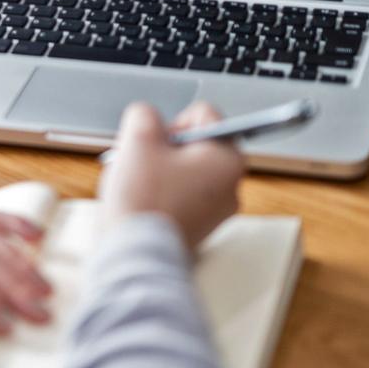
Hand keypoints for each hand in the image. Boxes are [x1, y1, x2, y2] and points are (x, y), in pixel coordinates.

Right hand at [100, 101, 244, 249]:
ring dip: (162, 168)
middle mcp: (232, 184)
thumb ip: (145, 114)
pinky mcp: (202, 226)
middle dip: (166, 146)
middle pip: (196, 142)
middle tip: (145, 162)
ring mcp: (219, 209)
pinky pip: (184, 193)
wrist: (136, 254)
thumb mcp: (138, 139)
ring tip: (141, 183)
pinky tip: (146, 200)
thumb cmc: (143, 199)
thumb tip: (149, 119)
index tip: (158, 143)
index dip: (172, 121)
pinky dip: (165, 191)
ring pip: (187, 168)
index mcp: (228, 158)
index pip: (204, 114)